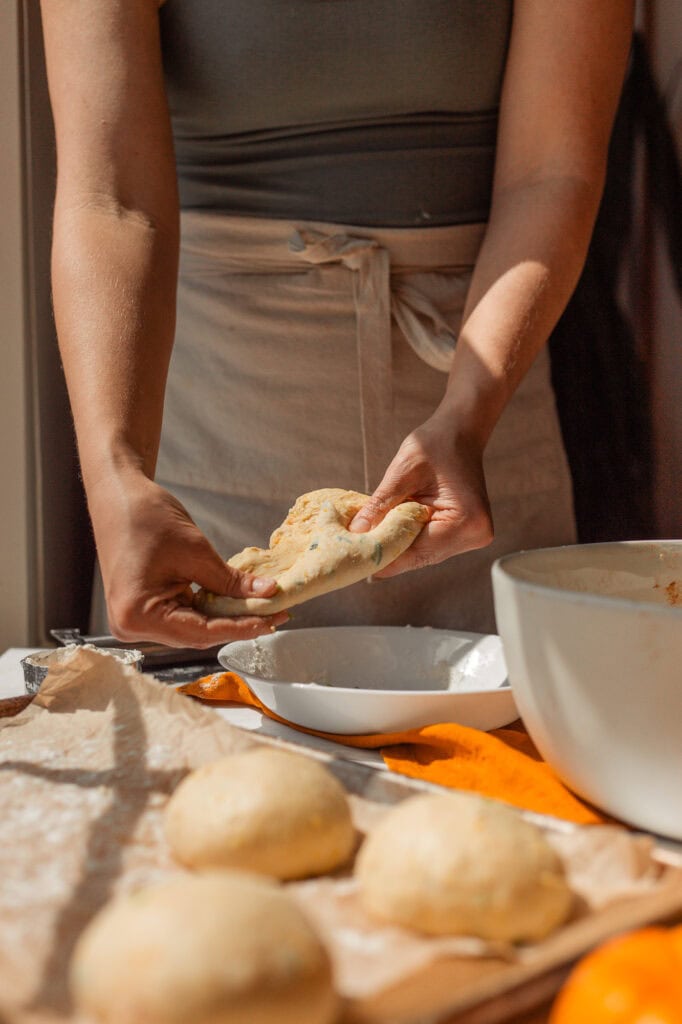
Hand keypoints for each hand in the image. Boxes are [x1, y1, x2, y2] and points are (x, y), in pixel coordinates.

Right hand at [90, 472, 287, 646]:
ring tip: (261, 610)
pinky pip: (183, 617)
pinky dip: (209, 611)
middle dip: (237, 624)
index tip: (273, 621)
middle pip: (197, 635)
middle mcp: (132, 625)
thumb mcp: (195, 550)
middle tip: (275, 616)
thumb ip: (230, 580)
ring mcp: (136, 620)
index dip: (241, 627)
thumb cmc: (146, 517)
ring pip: (192, 628)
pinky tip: (235, 603)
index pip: (201, 632)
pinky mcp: (144, 610)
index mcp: (138, 615)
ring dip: (225, 619)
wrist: (117, 496)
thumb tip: (267, 593)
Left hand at [349, 415, 493, 577]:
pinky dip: (408, 538)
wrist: (459, 432)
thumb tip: (356, 532)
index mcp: (466, 521)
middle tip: (354, 550)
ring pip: (423, 554)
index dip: (383, 556)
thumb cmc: (433, 444)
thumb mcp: (402, 472)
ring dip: (397, 545)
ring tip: (368, 538)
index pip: (417, 552)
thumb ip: (380, 505)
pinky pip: (429, 544)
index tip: (354, 559)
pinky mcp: (465, 534)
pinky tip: (389, 529)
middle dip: (388, 552)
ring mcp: (473, 537)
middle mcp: (474, 535)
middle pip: (420, 557)